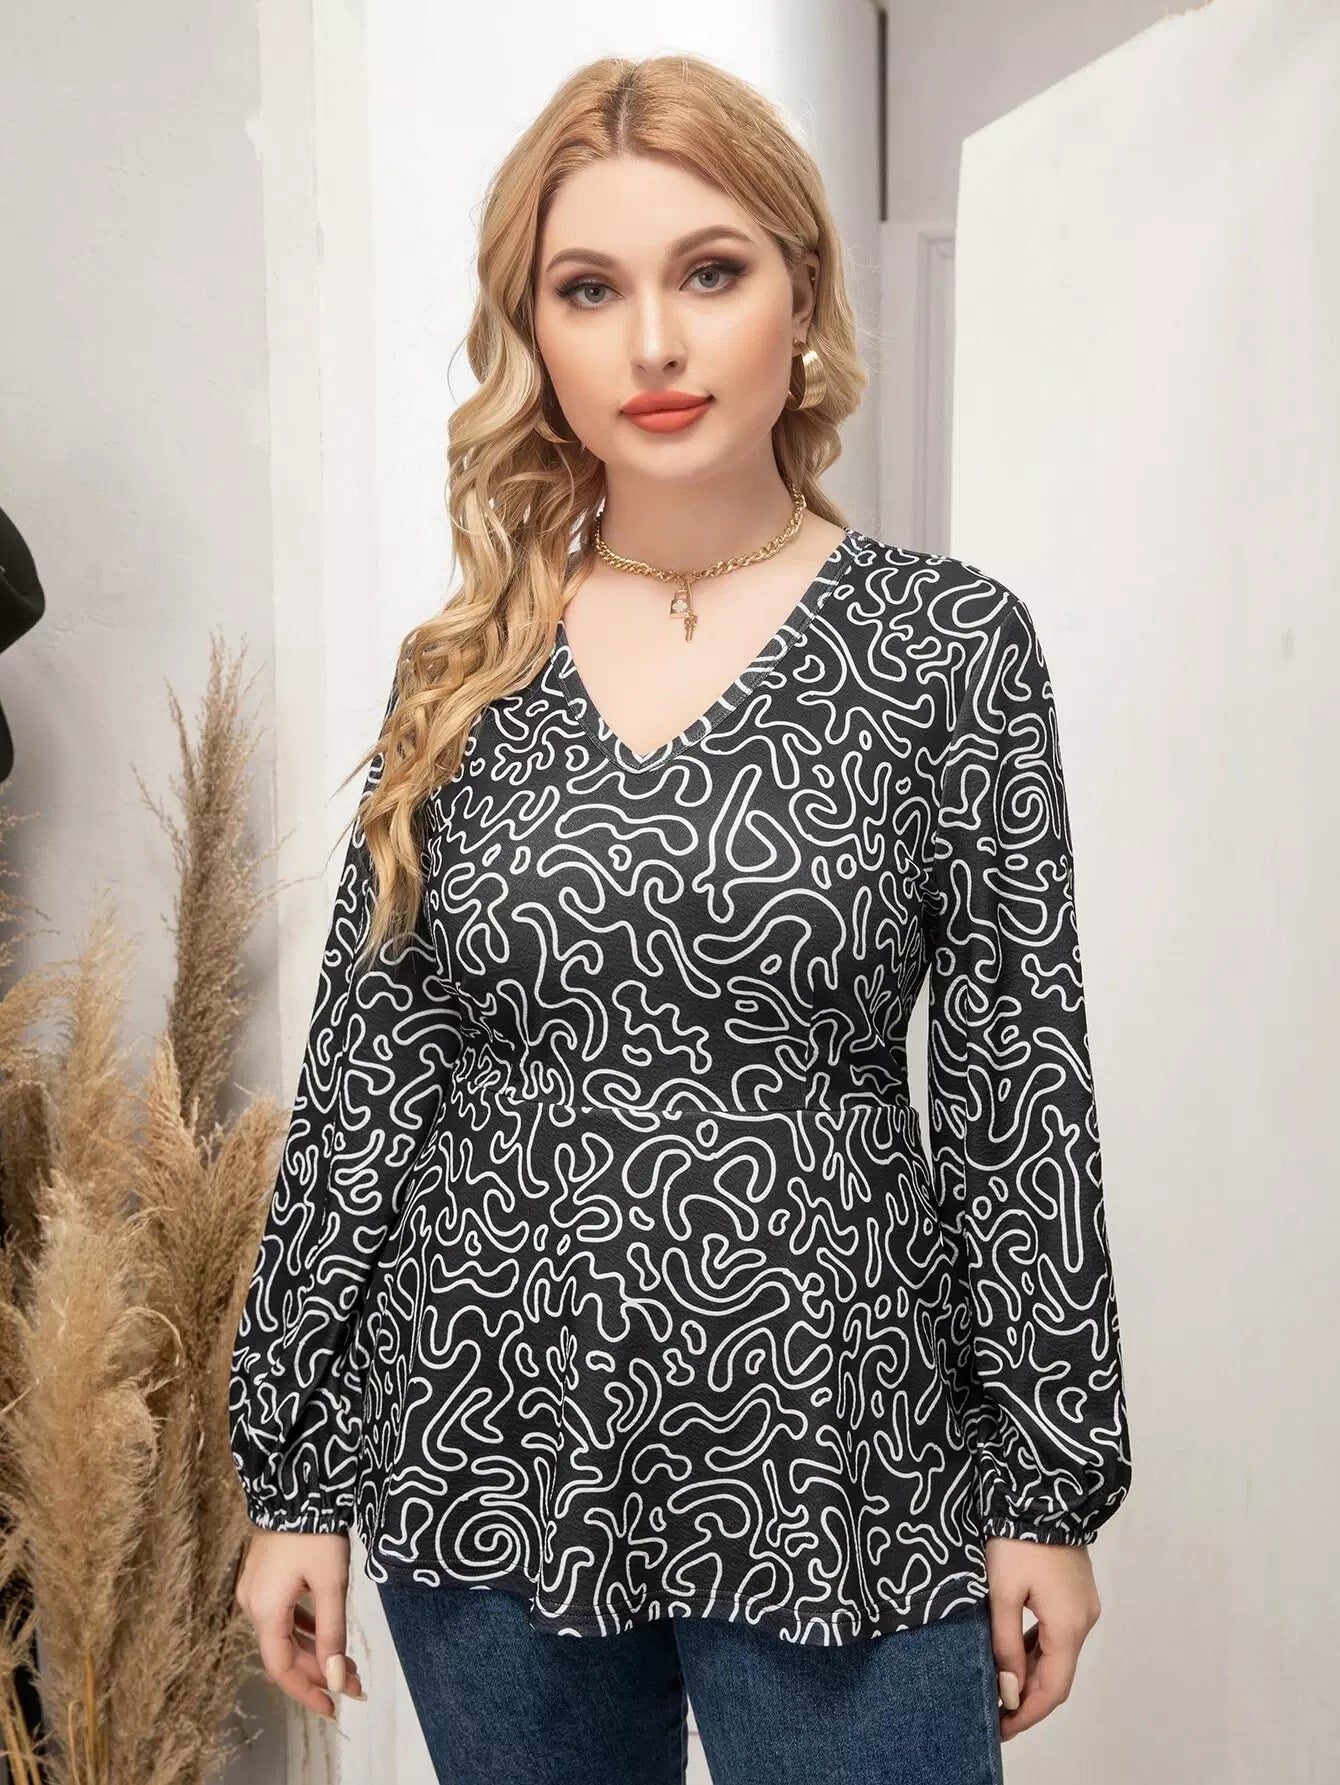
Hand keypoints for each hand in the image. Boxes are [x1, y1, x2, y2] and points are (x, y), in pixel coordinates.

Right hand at [234, 1528, 364, 1718]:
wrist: (298, 1485)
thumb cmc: (317, 1533)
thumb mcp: (332, 1584)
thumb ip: (333, 1633)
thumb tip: (338, 1679)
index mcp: (265, 1610)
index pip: (282, 1668)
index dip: (307, 1692)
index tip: (334, 1708)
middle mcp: (253, 1605)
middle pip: (284, 1653)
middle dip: (320, 1672)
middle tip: (355, 1685)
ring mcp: (255, 1591)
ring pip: (285, 1636)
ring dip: (315, 1652)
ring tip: (349, 1664)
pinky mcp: (263, 1579)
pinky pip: (282, 1616)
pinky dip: (305, 1630)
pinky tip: (326, 1635)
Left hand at [985, 1535, 1101, 1741]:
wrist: (1044, 1492)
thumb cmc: (1017, 1540)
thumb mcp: (1002, 1593)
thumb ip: (1006, 1643)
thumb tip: (1009, 1690)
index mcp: (1068, 1626)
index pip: (1052, 1689)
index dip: (1027, 1713)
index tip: (1001, 1729)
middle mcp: (1084, 1621)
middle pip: (1057, 1675)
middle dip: (1027, 1697)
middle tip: (995, 1713)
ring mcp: (1083, 1605)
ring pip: (1058, 1654)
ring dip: (1032, 1673)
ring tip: (1000, 1686)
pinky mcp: (1076, 1592)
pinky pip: (1058, 1633)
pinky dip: (1038, 1649)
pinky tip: (1015, 1653)